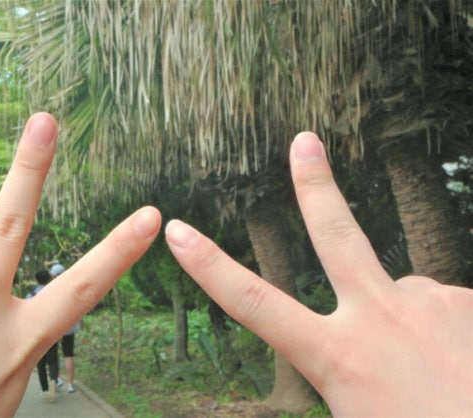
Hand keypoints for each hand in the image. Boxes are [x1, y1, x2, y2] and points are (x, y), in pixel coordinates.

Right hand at [165, 132, 472, 415]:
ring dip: (405, 320)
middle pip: (337, 235)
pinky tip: (459, 362)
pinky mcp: (469, 302)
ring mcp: (429, 304)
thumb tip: (364, 340)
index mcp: (338, 356)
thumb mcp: (356, 411)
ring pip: (400, 293)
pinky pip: (442, 307)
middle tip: (305, 141)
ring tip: (436, 371)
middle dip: (315, 185)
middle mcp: (378, 318)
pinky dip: (443, 330)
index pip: (254, 304)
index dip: (209, 266)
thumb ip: (348, 367)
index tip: (179, 232)